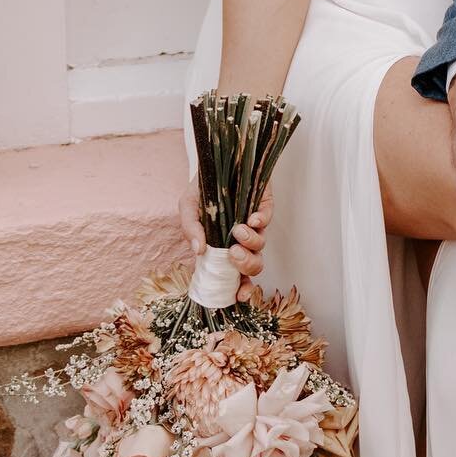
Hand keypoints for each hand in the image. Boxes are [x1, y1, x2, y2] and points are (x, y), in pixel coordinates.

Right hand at [178, 179, 273, 302]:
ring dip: (251, 242)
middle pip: (253, 265)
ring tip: (238, 231)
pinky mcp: (264, 206)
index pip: (236, 276)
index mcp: (223, 249)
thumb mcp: (188, 207)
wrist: (215, 161)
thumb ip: (190, 228)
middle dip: (246, 265)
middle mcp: (241, 241)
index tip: (237, 295)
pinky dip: (261, 221)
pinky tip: (252, 219)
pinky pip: (267, 219)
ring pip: (261, 244)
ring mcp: (254, 225)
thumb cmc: (201, 190)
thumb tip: (198, 250)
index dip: (240, 289)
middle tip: (233, 253)